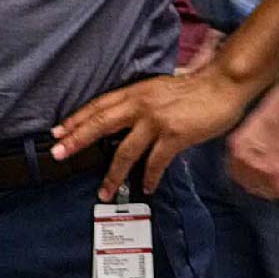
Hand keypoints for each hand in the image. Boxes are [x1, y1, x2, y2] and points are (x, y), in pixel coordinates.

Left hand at [51, 61, 256, 200]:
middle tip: (58, 155)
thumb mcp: (158, 90)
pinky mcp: (174, 135)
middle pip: (100, 124)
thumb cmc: (194, 89)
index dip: (76, 119)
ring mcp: (156, 121)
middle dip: (76, 140)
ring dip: (113, 174)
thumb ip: (140, 104)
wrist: (221, 86)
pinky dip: (149, 177)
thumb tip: (125, 122)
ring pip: (125, 151)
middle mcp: (140, 105)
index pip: (98, 106)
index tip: (57, 132)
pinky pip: (155, 162)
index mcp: (135, 92)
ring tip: (104, 192)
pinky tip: (146, 187)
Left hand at [226, 85, 278, 201]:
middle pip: (252, 186)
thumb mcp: (257, 130)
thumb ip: (253, 150)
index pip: (237, 175)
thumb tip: (261, 166)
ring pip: (268, 190)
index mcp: (235, 146)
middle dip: (270, 184)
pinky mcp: (274, 169)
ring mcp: (256, 165)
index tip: (269, 176)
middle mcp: (241, 158)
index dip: (255, 179)